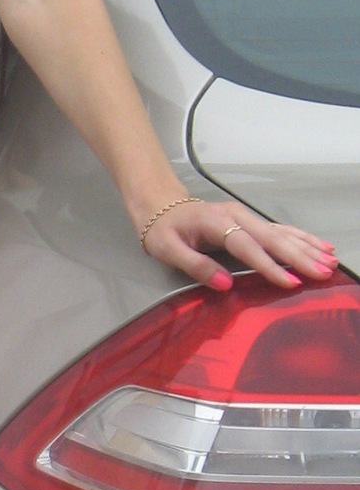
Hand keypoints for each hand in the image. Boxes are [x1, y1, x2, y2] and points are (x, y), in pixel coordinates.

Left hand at [141, 198, 337, 292]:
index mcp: (217, 222)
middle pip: (273, 238)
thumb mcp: (168, 250)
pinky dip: (302, 238)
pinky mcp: (250, 221)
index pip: (248, 247)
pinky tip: (320, 246)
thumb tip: (226, 284)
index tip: (290, 282)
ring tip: (329, 262)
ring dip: (307, 248)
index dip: (270, 266)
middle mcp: (236, 216)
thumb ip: (196, 266)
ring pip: (282, 233)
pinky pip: (280, 230)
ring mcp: (246, 217)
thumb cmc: (163, 229)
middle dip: (300, 257)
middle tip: (322, 273)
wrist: (160, 205)